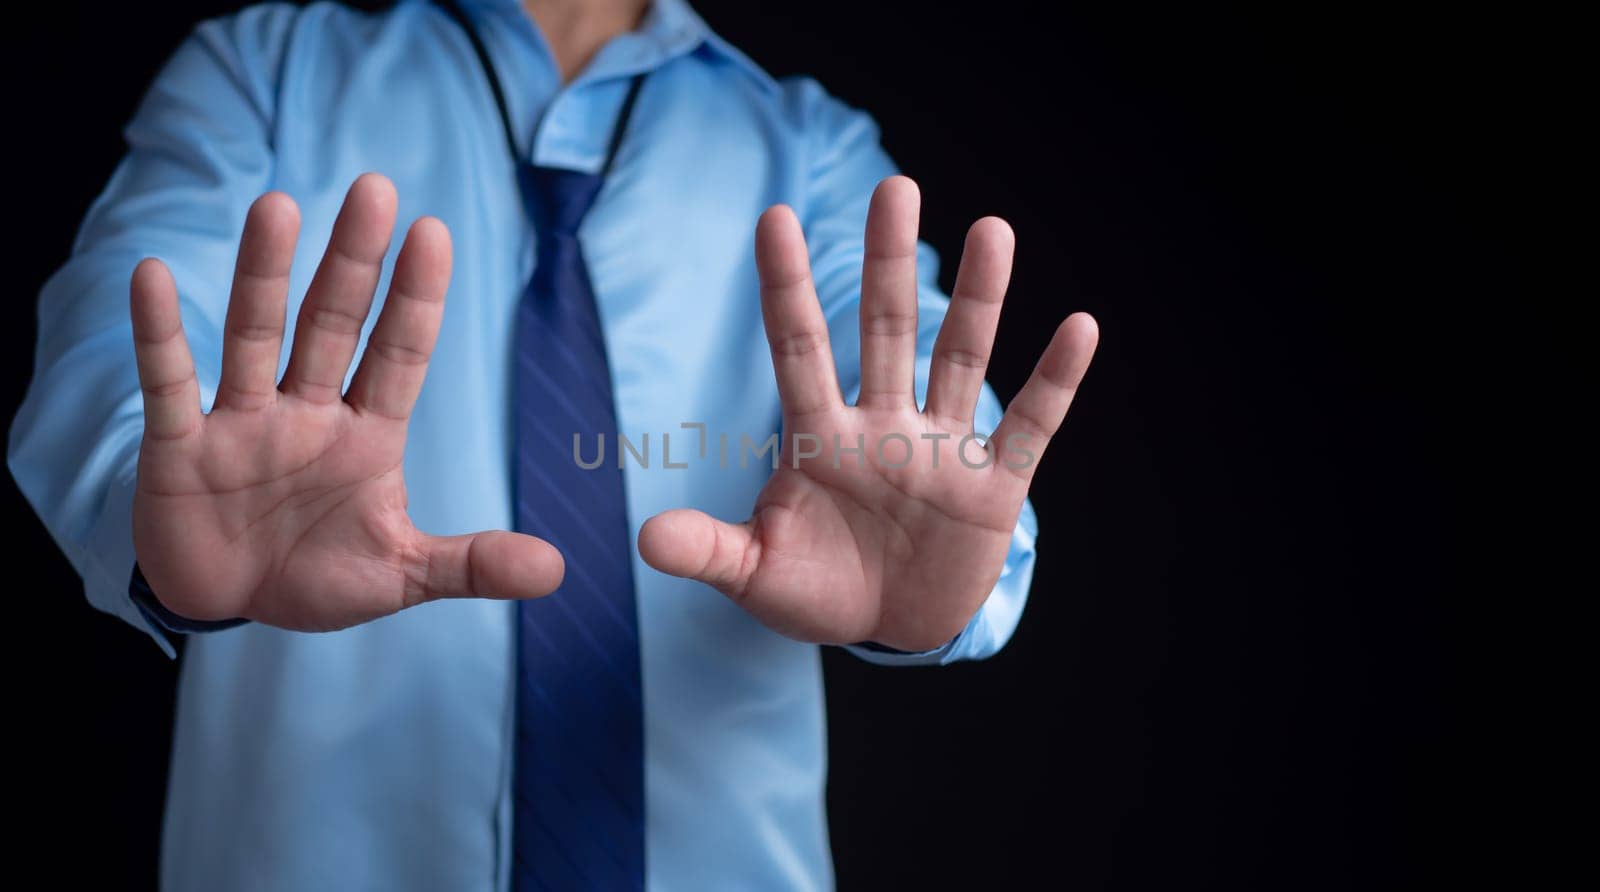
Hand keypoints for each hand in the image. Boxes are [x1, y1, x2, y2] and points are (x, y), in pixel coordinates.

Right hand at [130, 174, 562, 631]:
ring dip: (263, 275)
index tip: (434, 232)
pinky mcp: (179, 449)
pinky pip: (168, 385)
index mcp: (368, 434)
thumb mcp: (401, 575)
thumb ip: (472, 565)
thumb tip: (558, 570)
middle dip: (353, 263)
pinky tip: (152, 275)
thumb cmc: (317, 573)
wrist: (227, 602)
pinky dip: (160, 335)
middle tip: (374, 188)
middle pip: (334, 325)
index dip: (415, 299)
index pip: (400, 355)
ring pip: (255, 336)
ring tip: (277, 207)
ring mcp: (242, 423)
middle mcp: (308, 412)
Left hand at [638, 176, 1097, 651]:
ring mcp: (941, 452)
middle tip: (895, 185)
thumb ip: (710, 551)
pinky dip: (1055, 381)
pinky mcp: (992, 488)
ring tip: (992, 230)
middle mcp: (882, 427)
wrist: (891, 629)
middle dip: (888, 261)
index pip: (798, 348)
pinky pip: (1030, 426)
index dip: (786, 286)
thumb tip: (645, 540)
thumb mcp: (756, 575)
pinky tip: (1079, 326)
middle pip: (885, 330)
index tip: (773, 217)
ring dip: (979, 300)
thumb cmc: (816, 590)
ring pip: (961, 360)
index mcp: (820, 438)